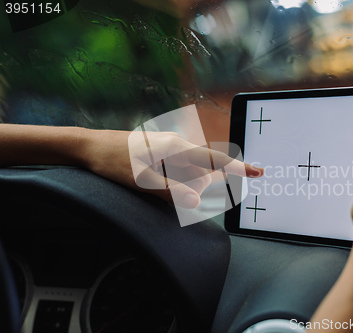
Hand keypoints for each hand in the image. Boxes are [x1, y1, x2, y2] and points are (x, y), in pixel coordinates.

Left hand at [80, 129, 262, 207]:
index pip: (214, 158)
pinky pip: (175, 171)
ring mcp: (168, 149)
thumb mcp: (140, 180)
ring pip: (186, 173)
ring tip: (147, 182)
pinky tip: (149, 179)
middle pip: (199, 172)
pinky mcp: (160, 153)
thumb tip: (197, 201)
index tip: (257, 172)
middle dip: (189, 187)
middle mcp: (175, 145)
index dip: (237, 167)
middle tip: (157, 188)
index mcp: (175, 147)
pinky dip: (169, 181)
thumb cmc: (112, 160)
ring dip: (176, 185)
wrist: (88, 147)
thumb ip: (171, 191)